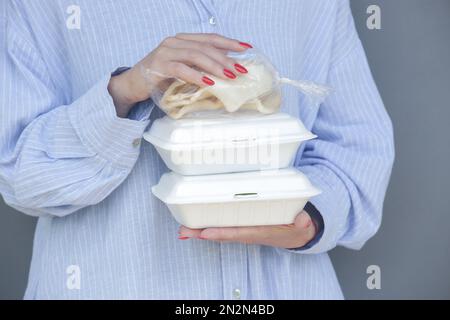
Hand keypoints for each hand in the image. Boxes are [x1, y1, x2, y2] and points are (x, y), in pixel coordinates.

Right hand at [107, 33, 252, 116]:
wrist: (132, 84)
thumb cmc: (159, 77)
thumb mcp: (182, 68)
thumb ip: (198, 66)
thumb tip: (225, 72)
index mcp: (182, 40)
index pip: (210, 38)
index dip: (229, 42)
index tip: (246, 48)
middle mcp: (175, 42)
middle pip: (206, 47)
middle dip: (226, 58)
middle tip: (240, 70)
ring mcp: (166, 52)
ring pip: (196, 55)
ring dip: (215, 66)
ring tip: (229, 76)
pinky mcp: (159, 66)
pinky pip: (181, 69)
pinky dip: (196, 76)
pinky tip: (209, 82)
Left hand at [178, 211, 316, 248]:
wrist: (296, 234)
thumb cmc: (295, 226)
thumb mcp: (302, 223)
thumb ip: (302, 221)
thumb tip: (302, 220)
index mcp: (261, 232)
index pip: (239, 232)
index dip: (222, 233)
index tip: (206, 232)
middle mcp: (248, 233)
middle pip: (222, 234)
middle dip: (202, 233)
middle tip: (183, 231)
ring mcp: (243, 231)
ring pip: (219, 231)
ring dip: (200, 231)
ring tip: (182, 229)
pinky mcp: (241, 227)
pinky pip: (222, 228)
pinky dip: (207, 227)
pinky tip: (194, 225)